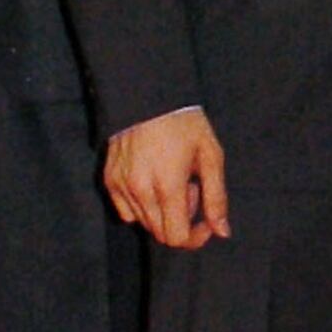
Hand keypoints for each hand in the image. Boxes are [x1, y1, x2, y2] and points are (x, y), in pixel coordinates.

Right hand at [104, 105, 230, 249]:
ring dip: (162, 212)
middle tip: (189, 188)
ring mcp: (121, 186)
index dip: (195, 237)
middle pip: (160, 234)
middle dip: (180, 221)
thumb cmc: (184, 122)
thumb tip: (222, 232)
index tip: (205, 221)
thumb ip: (217, 197)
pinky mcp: (109, 180)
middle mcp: (140, 191)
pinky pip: (126, 211)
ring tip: (171, 179)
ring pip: (144, 223)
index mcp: (168, 186)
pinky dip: (142, 206)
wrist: (147, 94)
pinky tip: (152, 180)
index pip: (176, 238)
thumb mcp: (210, 155)